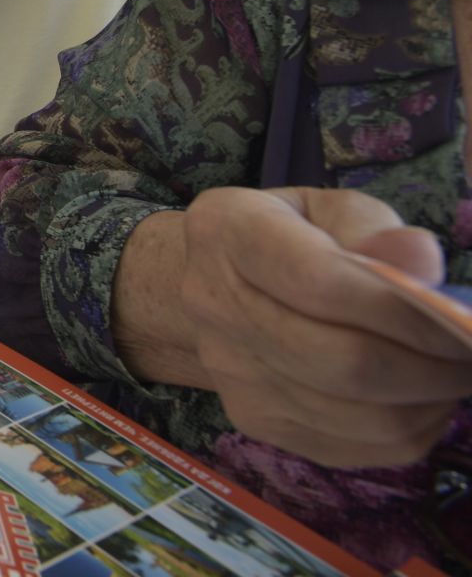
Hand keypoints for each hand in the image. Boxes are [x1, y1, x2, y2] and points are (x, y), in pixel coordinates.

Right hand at [171, 187, 471, 466]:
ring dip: (429, 400)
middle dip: (430, 366)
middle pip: (342, 362)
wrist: (210, 287)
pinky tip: (418, 395)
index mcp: (227, 233)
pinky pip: (360, 448)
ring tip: (452, 371)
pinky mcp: (258, 423)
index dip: (402, 309)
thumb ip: (374, 228)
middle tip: (470, 352)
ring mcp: (232, 376)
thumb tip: (422, 263)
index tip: (459, 317)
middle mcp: (214, 308)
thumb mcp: (327, 208)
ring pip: (360, 416)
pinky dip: (412, 429)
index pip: (320, 283)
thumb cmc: (286, 235)